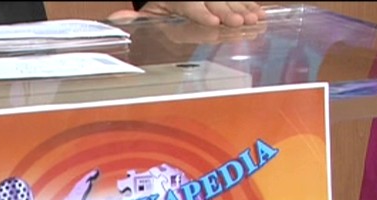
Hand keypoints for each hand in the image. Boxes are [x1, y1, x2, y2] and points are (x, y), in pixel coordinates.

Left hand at [110, 2, 265, 26]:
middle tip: (238, 22)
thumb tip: (117, 20)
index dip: (202, 12)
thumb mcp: (149, 11)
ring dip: (243, 8)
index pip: (190, 4)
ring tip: (254, 19)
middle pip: (213, 1)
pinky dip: (250, 5)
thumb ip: (136, 18)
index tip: (213, 20)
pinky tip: (260, 12)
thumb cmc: (163, 4)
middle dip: (227, 11)